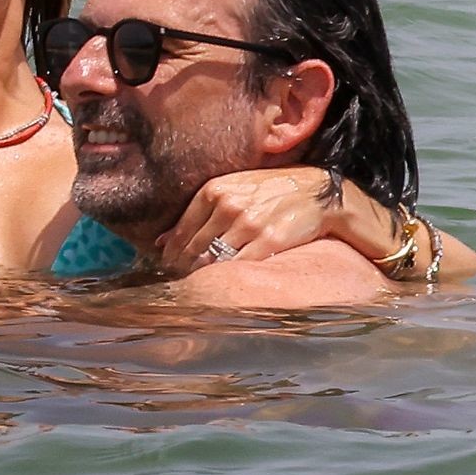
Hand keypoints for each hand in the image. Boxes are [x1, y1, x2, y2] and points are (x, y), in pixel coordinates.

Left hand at [155, 166, 336, 274]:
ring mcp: (249, 224)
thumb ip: (197, 212)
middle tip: (179, 281)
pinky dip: (229, 277)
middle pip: (195, 248)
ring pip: (215, 260)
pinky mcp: (269, 241)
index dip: (172, 253)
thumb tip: (160, 240)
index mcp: (214, 190)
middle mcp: (229, 206)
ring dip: (204, 275)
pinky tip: (225, 283)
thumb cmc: (268, 189)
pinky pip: (240, 267)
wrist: (315, 190)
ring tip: (199, 285)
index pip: (182, 231)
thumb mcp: (230, 189)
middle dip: (183, 268)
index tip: (168, 266)